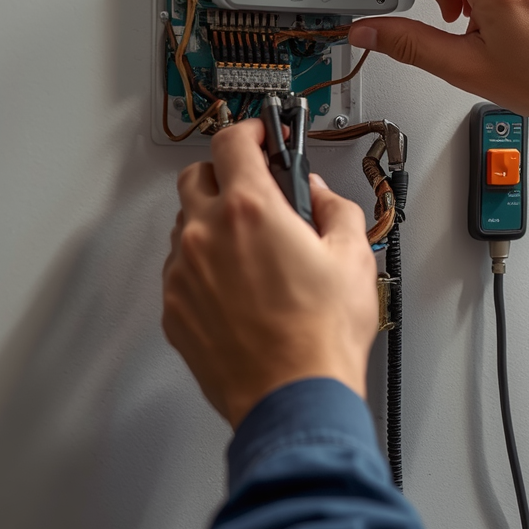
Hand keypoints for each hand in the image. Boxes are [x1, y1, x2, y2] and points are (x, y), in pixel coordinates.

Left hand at [162, 121, 378, 427]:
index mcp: (251, 210)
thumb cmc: (322, 334)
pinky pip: (181, 271)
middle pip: (195, 176)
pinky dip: (204, 265)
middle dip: (224, 172)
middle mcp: (206, 235)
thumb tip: (319, 196)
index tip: (263, 136)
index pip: (233, 142)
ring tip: (252, 246)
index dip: (251, 131)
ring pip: (185, 225)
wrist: (293, 397)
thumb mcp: (353, 255)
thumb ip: (334, 209)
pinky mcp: (175, 311)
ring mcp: (183, 275)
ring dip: (212, 220)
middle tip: (255, 187)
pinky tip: (239, 285)